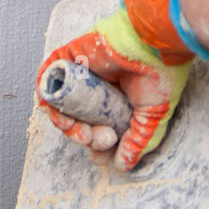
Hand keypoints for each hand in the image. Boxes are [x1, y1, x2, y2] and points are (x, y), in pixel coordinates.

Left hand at [35, 0, 191, 172]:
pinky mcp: (72, 56)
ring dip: (65, 124)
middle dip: (83, 137)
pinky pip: (48, 76)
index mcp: (118, 99)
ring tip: (80, 132)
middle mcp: (99, 87)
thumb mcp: (153, 116)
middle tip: (99, 141)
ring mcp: (84, 72)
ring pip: (61, 103)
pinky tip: (56, 109)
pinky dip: (46, 94)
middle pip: (77, 118)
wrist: (155, 43)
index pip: (97, 126)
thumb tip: (122, 166)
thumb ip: (137, 141)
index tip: (102, 155)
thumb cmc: (161, 72)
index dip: (95, 144)